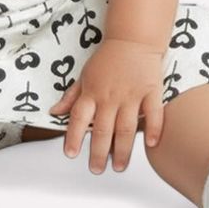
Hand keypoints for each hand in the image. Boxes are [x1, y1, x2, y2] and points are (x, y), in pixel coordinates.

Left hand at [49, 37, 165, 173]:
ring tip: (119, 166)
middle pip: (102, 130)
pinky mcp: (151, 91)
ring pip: (126, 128)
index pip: (78, 118)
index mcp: (92, 92)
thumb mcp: (84, 75)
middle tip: (96, 169)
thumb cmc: (108, 58)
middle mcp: (110, 96)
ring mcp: (131, 95)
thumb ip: (71, 97)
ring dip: (122, 150)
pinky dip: (153, 129)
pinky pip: (153, 113)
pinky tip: (151, 145)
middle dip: (98, 153)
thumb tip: (54, 112)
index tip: (70, 154)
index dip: (73, 137)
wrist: (133, 38)